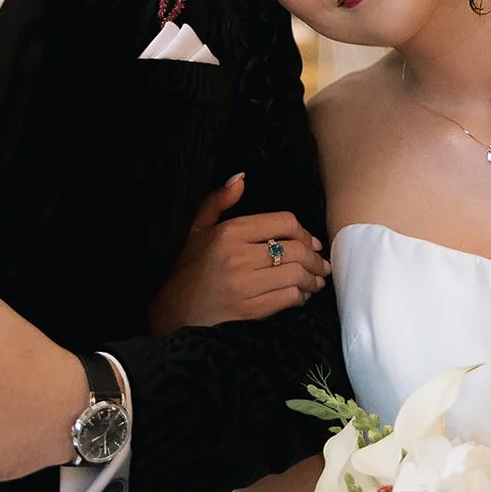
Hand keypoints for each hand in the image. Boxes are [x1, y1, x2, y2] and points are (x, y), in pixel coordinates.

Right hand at [147, 173, 330, 336]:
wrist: (170, 313)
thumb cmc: (185, 270)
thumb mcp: (195, 230)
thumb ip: (218, 202)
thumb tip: (240, 178)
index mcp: (228, 232)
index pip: (283, 223)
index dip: (304, 232)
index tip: (310, 242)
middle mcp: (237, 256)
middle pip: (295, 250)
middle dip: (314, 258)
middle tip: (320, 264)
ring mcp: (244, 285)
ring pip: (296, 275)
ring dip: (312, 279)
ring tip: (314, 281)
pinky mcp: (248, 311)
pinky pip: (287, 299)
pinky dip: (300, 297)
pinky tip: (299, 296)